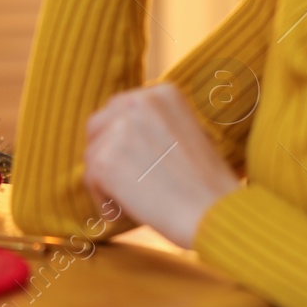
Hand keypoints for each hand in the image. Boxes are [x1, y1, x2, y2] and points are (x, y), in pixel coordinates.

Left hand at [83, 83, 240, 247]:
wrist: (217, 213)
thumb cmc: (209, 185)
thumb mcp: (187, 134)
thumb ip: (153, 125)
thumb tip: (118, 133)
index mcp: (162, 92)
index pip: (119, 108)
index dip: (121, 138)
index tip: (135, 162)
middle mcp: (138, 101)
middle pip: (97, 126)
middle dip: (106, 154)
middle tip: (126, 183)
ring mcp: (119, 129)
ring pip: (92, 154)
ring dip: (107, 181)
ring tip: (136, 201)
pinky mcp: (104, 159)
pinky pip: (90, 179)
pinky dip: (104, 200)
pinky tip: (126, 212)